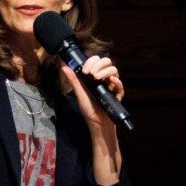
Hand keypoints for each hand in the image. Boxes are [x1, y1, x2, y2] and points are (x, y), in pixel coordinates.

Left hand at [61, 58, 124, 185]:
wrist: (98, 124)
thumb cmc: (89, 110)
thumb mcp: (80, 94)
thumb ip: (74, 80)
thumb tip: (65, 66)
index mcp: (95, 77)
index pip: (96, 62)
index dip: (91, 61)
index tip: (84, 69)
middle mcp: (104, 80)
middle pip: (107, 62)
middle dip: (99, 64)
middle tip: (91, 72)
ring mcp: (112, 86)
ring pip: (114, 70)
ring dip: (105, 71)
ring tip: (97, 78)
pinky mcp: (118, 94)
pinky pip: (120, 85)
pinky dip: (116, 81)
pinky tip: (110, 82)